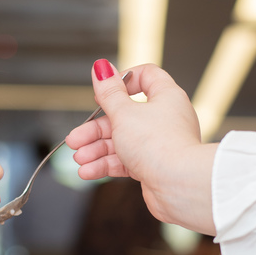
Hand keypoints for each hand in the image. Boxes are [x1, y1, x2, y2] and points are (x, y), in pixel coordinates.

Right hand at [65, 61, 217, 234]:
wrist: (179, 186)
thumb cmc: (161, 146)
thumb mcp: (125, 114)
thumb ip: (109, 92)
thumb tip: (102, 68)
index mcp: (165, 96)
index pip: (145, 76)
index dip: (121, 82)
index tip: (103, 93)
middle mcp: (164, 118)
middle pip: (123, 115)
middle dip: (95, 129)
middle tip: (76, 139)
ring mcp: (159, 143)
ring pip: (121, 141)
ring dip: (96, 150)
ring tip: (79, 158)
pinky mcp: (153, 165)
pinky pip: (125, 161)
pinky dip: (106, 165)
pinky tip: (88, 171)